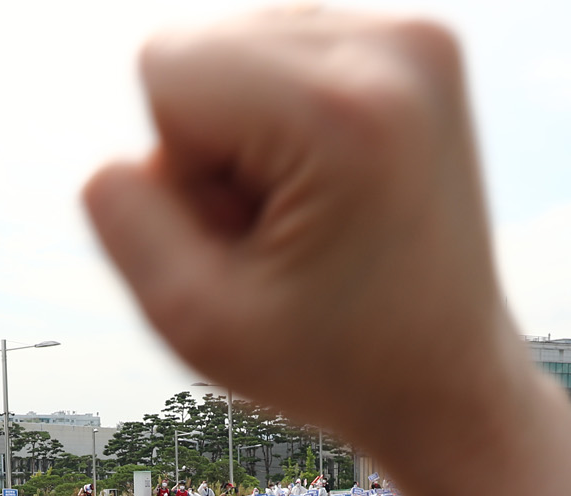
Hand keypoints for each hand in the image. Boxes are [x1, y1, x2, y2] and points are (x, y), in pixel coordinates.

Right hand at [84, 13, 500, 475]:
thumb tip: (122, 147)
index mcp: (345, 111)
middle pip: (203, 48)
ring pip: (240, 46)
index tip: (252, 235)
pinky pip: (286, 51)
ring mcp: (417, 39)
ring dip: (248, 134)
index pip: (165, 66)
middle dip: (214, 147)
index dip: (180, 168)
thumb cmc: (330, 365)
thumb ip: (121, 217)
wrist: (449, 381)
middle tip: (286, 235)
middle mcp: (395, 47)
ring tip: (312, 214)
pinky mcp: (419, 46)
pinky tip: (333, 186)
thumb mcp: (194, 321)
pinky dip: (286, 119)